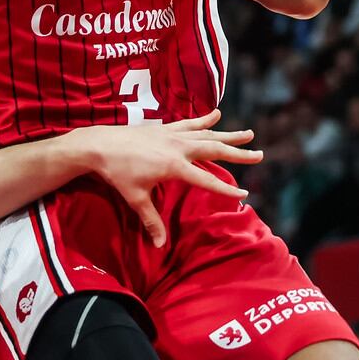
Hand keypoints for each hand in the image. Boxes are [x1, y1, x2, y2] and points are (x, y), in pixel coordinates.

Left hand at [75, 111, 260, 247]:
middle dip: (238, 154)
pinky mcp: (164, 128)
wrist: (99, 145)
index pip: (207, 180)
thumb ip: (151, 221)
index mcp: (174, 166)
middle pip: (215, 150)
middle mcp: (178, 148)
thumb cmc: (118, 174)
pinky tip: (217, 113)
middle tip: (259, 155)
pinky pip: (189, 123)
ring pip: (207, 134)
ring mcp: (172, 135)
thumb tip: (159, 246)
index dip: (226, 189)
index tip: (244, 194)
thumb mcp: (136, 199)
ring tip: (247, 134)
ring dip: (228, 135)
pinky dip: (203, 119)